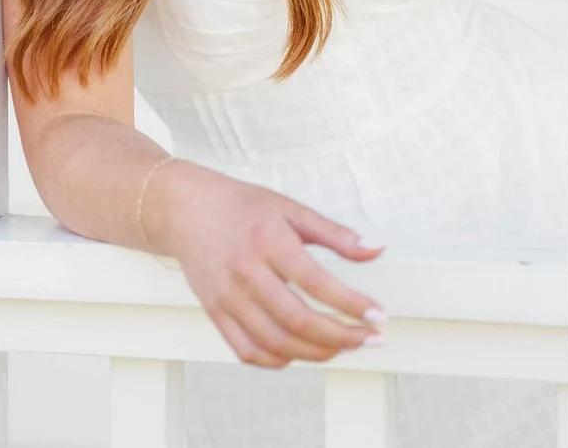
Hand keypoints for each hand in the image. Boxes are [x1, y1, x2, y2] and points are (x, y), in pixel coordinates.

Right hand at [147, 161, 383, 368]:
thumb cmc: (244, 207)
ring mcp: (227, 300)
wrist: (188, 212)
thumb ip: (335, 233)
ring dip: (315, 352)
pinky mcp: (215, 316)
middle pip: (296, 320)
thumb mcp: (293, 208)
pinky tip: (303, 351)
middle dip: (340, 336)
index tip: (379, 315)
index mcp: (270, 241)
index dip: (351, 303)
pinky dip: (278, 360)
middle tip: (370, 339)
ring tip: (345, 346)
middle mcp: (246, 274)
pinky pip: (247, 351)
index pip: (317, 282)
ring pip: (273, 342)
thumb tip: (375, 250)